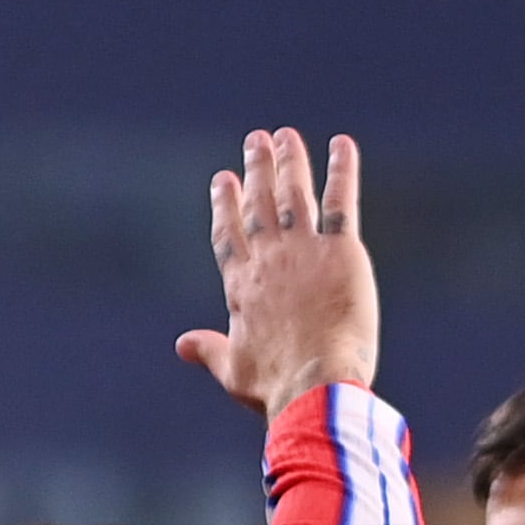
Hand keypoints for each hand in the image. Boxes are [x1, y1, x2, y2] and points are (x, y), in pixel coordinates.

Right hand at [175, 129, 377, 413]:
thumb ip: (210, 350)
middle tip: (256, 140)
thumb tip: (182, 345)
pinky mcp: (341, 252)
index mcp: (241, 287)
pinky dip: (342, 171)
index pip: (229, 235)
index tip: (222, 179)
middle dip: (257, 170)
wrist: (314, 385)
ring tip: (286, 136)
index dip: (225, 205)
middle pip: (258, 205)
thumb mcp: (234, 371)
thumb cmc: (275, 387)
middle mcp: (268, 260)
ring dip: (290, 162)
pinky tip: (342, 145)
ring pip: (294, 195)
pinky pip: (341, 202)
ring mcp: (303, 251)